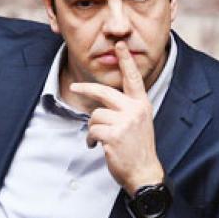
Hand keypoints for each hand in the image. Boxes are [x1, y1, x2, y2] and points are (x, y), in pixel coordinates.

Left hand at [70, 41, 164, 196]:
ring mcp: (125, 122)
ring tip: (101, 140)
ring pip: (95, 116)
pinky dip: (91, 140)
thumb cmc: (138, 149)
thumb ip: (126, 109)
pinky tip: (98, 146)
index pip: (133, 79)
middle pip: (104, 92)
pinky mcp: (114, 134)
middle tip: (74, 87)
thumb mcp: (138, 123)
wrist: (144, 172)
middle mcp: (135, 110)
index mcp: (142, 105)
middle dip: (86, 90)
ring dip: (93, 129)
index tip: (120, 45)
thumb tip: (103, 103)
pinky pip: (92, 130)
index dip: (126, 61)